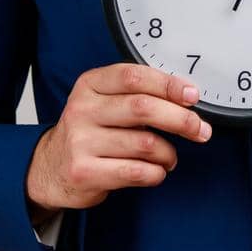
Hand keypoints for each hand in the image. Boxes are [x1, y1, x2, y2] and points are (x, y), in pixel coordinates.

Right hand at [26, 64, 212, 215]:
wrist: (51, 168)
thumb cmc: (90, 131)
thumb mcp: (104, 102)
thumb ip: (138, 94)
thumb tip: (187, 96)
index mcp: (90, 85)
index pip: (134, 76)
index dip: (168, 84)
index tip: (192, 95)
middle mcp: (82, 109)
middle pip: (142, 108)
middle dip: (181, 119)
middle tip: (200, 129)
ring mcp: (80, 141)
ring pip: (145, 144)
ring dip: (168, 153)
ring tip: (169, 157)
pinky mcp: (84, 172)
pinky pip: (136, 172)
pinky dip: (156, 173)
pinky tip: (156, 171)